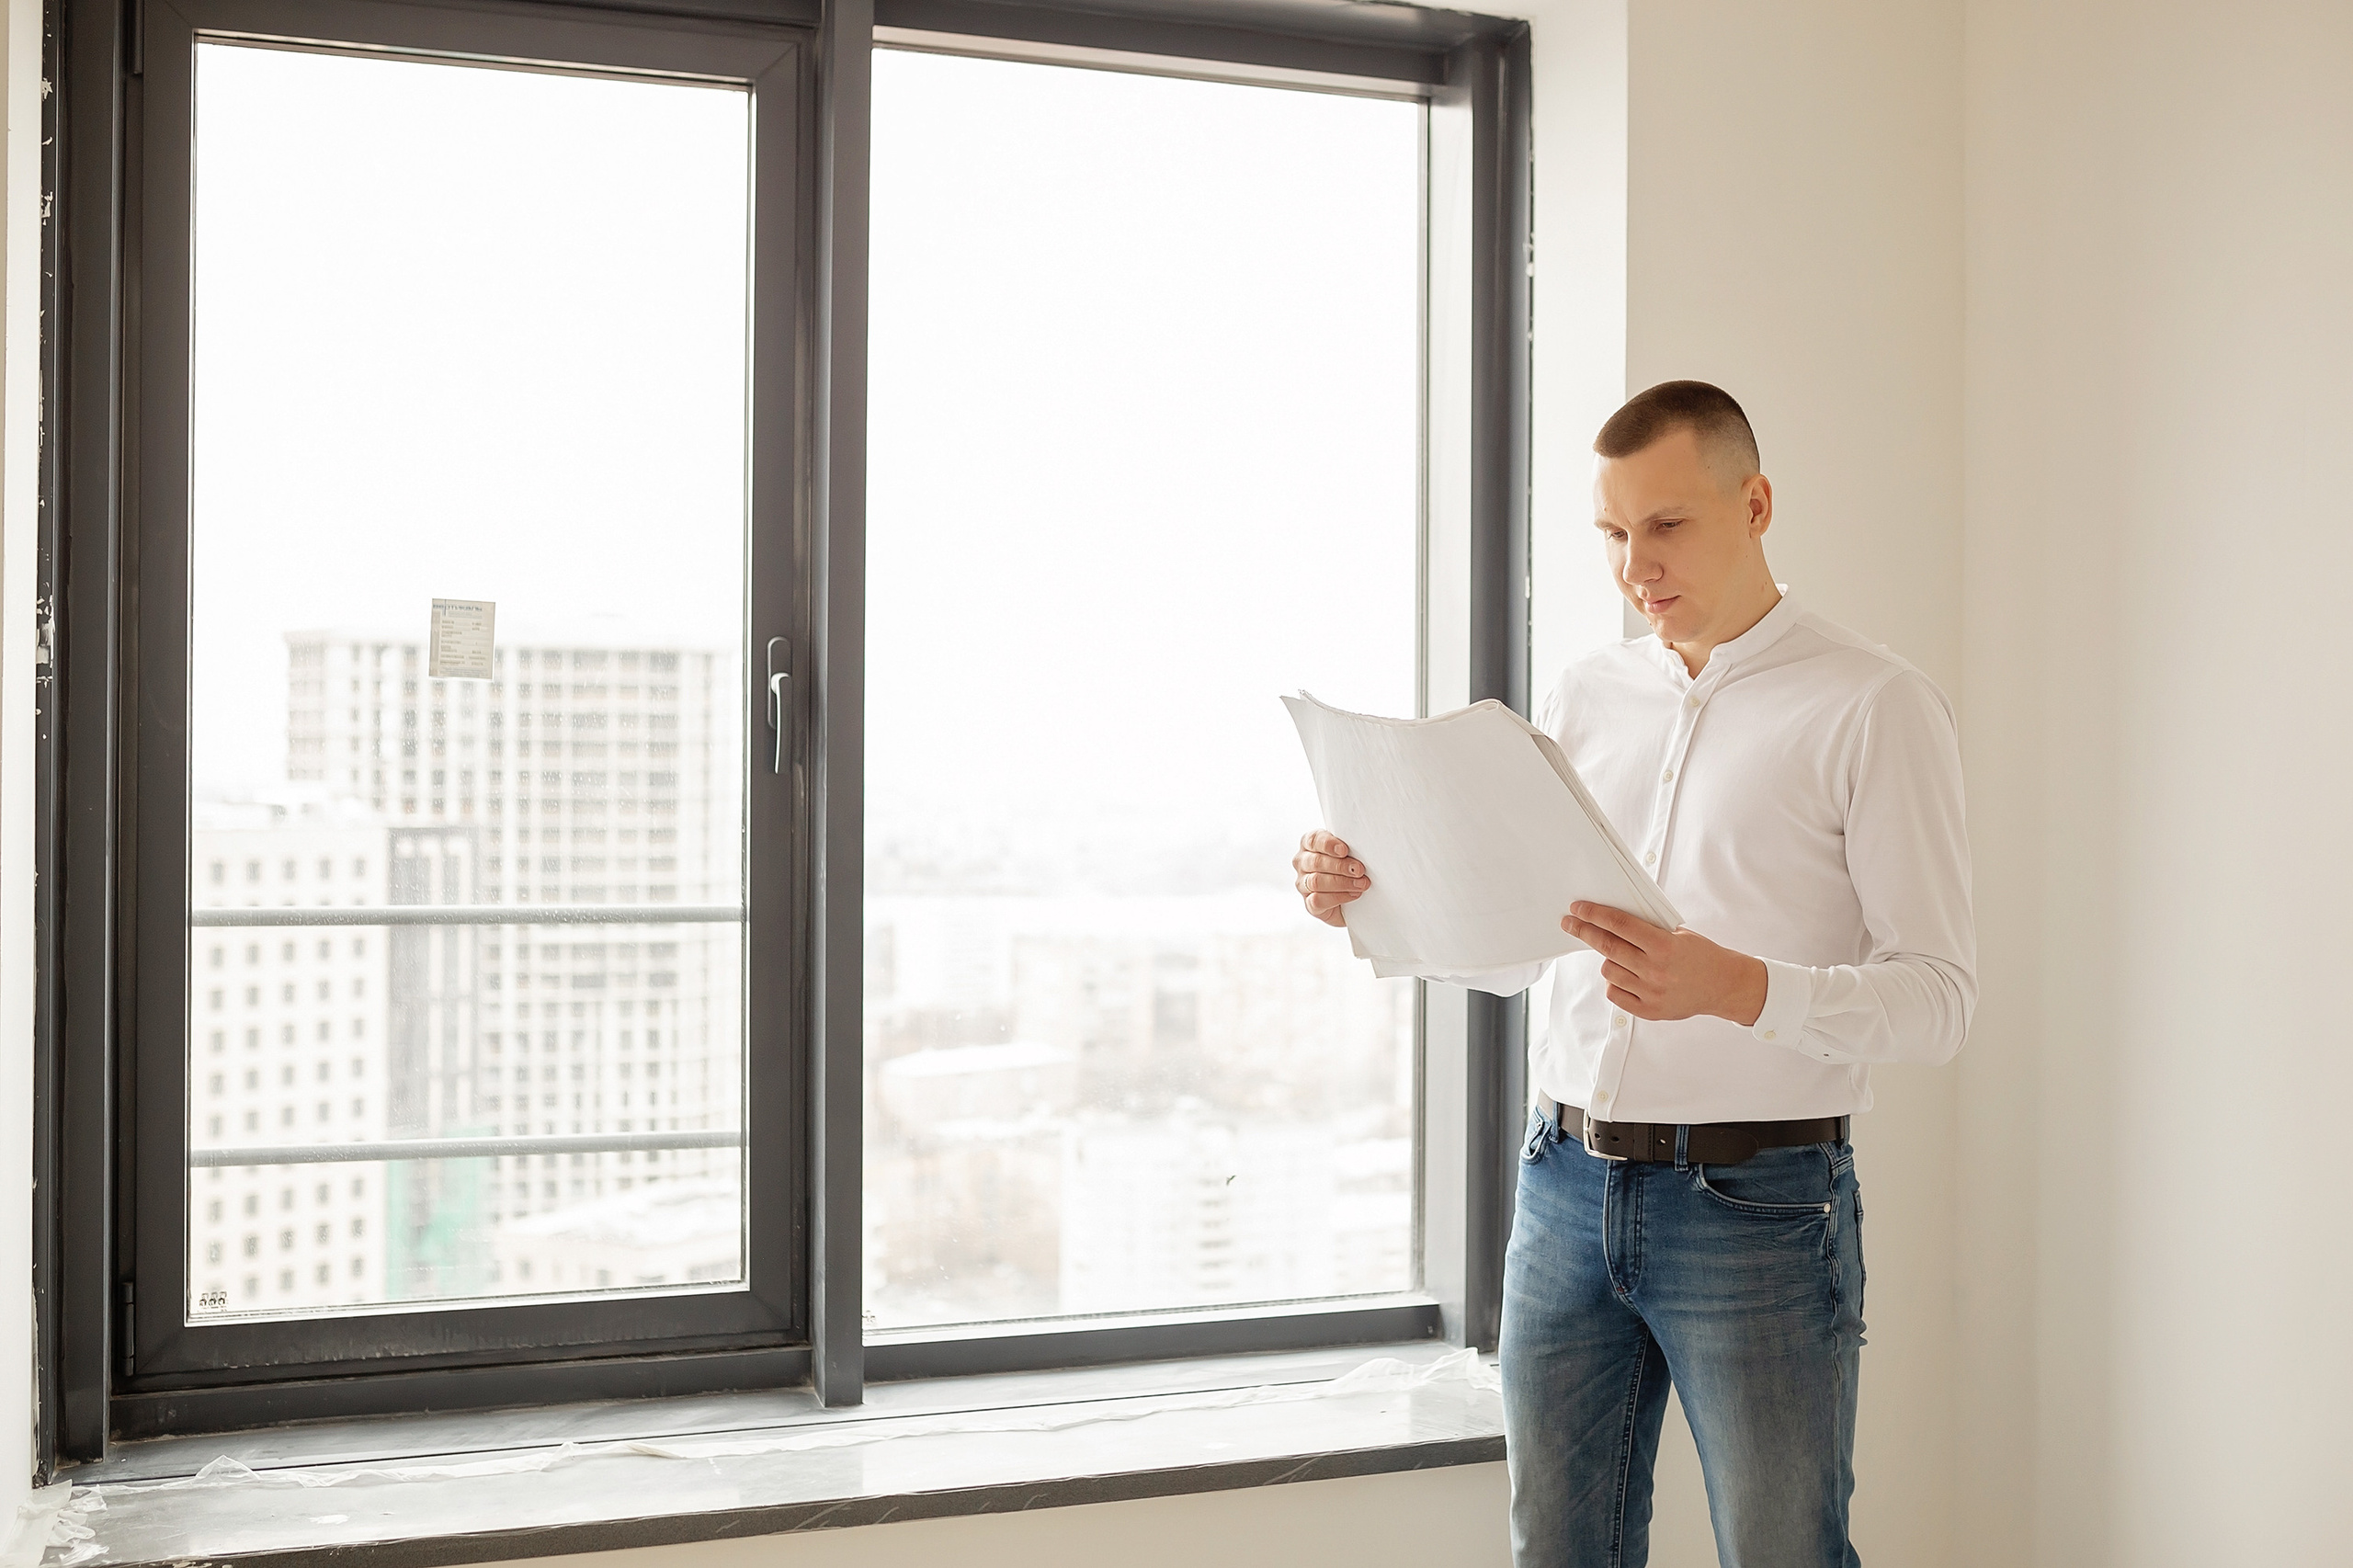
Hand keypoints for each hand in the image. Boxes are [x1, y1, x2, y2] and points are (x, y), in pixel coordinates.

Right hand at [1293, 830, 1369, 927]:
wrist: (1354, 901)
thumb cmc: (1350, 870)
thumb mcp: (1350, 854)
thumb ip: (1351, 847)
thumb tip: (1363, 845)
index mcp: (1310, 845)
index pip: (1313, 840)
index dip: (1328, 844)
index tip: (1344, 850)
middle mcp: (1303, 863)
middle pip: (1316, 862)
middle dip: (1340, 866)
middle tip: (1359, 870)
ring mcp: (1303, 884)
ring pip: (1316, 882)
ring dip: (1342, 883)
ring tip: (1360, 884)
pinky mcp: (1309, 904)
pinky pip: (1317, 900)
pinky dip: (1338, 897)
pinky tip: (1353, 895)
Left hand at [1561, 903, 1767, 1025]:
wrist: (1724, 986)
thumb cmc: (1700, 955)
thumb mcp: (1678, 935)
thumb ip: (1647, 930)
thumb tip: (1610, 919)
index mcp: (1665, 946)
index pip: (1620, 925)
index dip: (1595, 915)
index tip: (1578, 909)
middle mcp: (1656, 971)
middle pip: (1608, 947)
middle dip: (1584, 932)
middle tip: (1570, 923)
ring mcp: (1652, 993)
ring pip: (1609, 971)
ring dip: (1608, 959)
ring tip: (1620, 955)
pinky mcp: (1649, 1011)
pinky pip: (1615, 993)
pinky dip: (1615, 981)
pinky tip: (1625, 975)